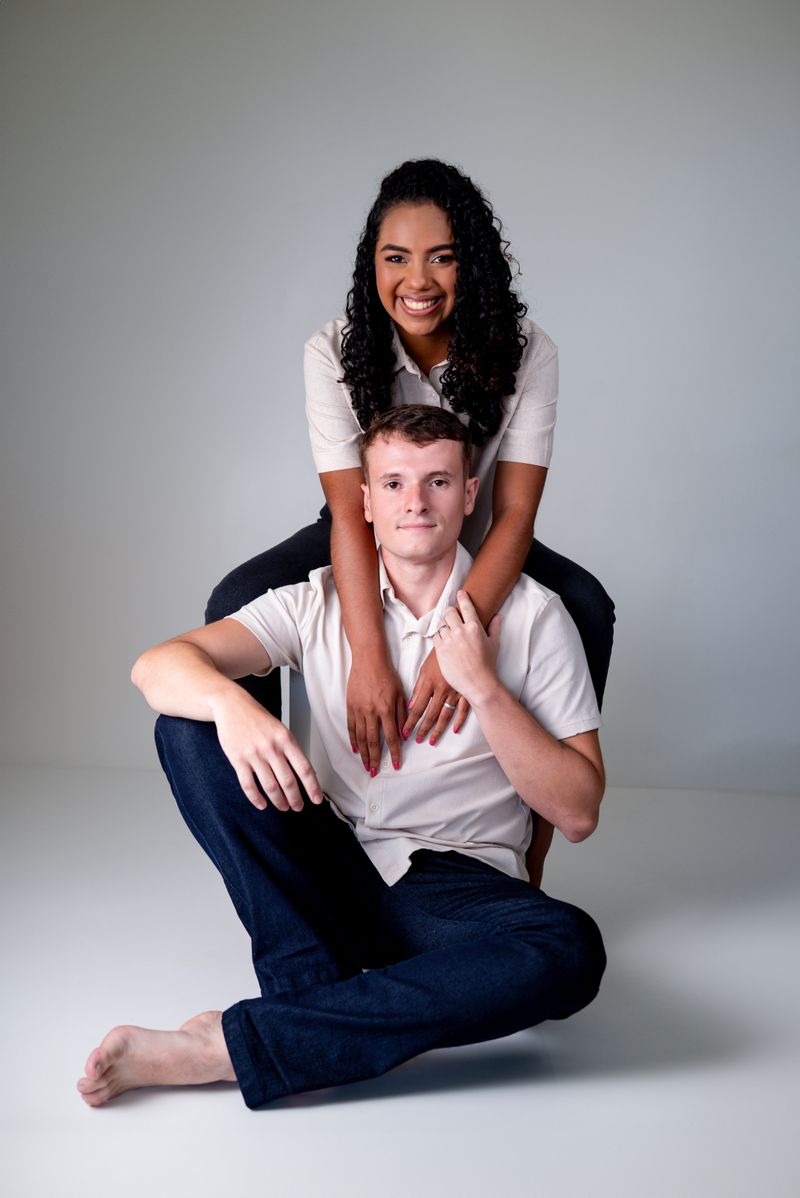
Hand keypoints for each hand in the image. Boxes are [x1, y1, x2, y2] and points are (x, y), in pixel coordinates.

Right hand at [211, 693, 322, 811]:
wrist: (232, 705)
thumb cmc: (258, 718)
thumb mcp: (280, 729)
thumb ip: (290, 749)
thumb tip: (305, 772)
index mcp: (285, 739)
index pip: (304, 768)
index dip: (312, 787)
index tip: (316, 799)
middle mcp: (271, 747)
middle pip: (288, 781)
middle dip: (295, 798)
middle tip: (298, 807)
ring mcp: (254, 754)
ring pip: (270, 786)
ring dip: (278, 801)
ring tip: (283, 807)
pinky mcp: (238, 760)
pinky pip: (248, 785)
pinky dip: (256, 798)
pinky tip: (262, 804)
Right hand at [347, 654, 406, 773]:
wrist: (368, 660)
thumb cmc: (387, 674)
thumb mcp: (400, 693)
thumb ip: (401, 714)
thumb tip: (403, 734)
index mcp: (386, 709)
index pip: (392, 737)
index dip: (394, 753)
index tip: (396, 764)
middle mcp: (371, 712)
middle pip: (373, 741)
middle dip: (375, 759)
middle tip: (375, 772)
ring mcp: (359, 710)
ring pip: (361, 737)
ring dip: (364, 754)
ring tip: (365, 766)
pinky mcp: (350, 706)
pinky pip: (351, 727)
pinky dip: (353, 740)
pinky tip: (355, 749)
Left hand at [402, 648, 469, 745]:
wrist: (459, 642)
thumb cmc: (439, 655)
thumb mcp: (425, 669)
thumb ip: (418, 688)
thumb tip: (411, 707)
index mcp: (429, 683)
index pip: (417, 708)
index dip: (410, 722)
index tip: (405, 733)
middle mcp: (442, 689)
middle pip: (430, 714)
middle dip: (422, 729)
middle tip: (416, 740)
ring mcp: (456, 691)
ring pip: (445, 715)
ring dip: (438, 729)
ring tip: (432, 741)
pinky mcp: (467, 691)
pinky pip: (464, 709)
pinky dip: (459, 721)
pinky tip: (455, 730)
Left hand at [433, 589, 501, 706]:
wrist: (478, 683)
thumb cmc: (488, 664)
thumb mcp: (494, 644)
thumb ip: (495, 627)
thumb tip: (498, 616)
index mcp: (475, 627)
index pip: (466, 606)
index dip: (462, 597)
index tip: (460, 593)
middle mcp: (460, 631)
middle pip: (449, 612)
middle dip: (450, 612)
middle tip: (451, 615)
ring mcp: (449, 640)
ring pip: (441, 624)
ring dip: (444, 625)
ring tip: (448, 631)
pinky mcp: (441, 650)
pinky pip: (436, 637)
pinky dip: (439, 637)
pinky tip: (444, 641)